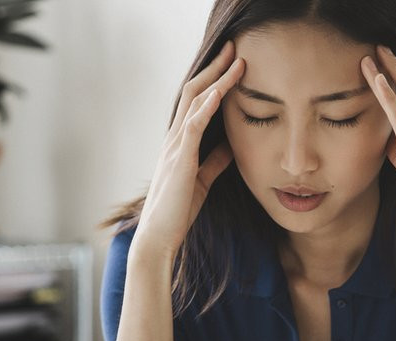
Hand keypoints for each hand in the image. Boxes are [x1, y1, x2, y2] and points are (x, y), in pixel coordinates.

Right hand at [134, 40, 245, 256]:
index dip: (213, 80)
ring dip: (217, 79)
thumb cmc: (178, 211)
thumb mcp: (203, 180)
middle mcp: (174, 139)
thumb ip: (215, 160)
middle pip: (194, 92)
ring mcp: (175, 147)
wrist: (159, 236)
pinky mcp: (180, 160)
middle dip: (215, 68)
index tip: (231, 64)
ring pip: (194, 102)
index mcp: (179, 143)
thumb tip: (232, 145)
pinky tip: (221, 91)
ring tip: (236, 61)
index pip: (195, 102)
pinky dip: (207, 106)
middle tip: (234, 49)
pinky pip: (193, 126)